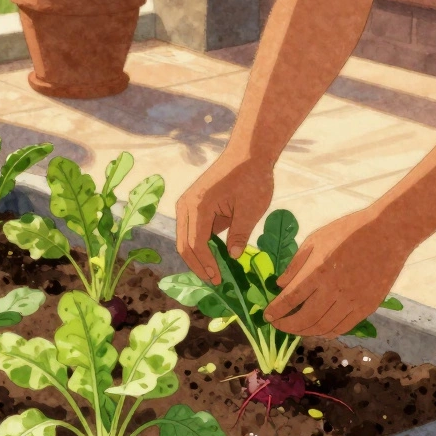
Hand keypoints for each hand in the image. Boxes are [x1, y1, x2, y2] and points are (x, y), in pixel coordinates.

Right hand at [176, 155, 273, 283]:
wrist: (248, 153)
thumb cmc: (252, 178)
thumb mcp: (250, 210)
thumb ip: (239, 235)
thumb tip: (233, 257)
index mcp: (198, 207)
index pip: (196, 245)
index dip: (206, 265)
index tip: (219, 279)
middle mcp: (186, 206)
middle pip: (184, 245)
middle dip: (198, 266)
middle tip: (215, 281)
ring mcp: (187, 204)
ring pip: (185, 239)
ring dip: (197, 257)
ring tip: (214, 273)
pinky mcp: (193, 205)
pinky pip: (192, 231)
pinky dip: (201, 246)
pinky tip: (215, 257)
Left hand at [264, 208, 414, 336]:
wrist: (388, 233)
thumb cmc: (349, 231)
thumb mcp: (315, 239)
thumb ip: (296, 264)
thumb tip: (279, 285)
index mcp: (318, 271)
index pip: (289, 300)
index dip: (275, 311)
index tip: (267, 316)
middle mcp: (334, 290)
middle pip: (304, 319)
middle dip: (287, 326)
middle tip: (278, 325)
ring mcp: (352, 301)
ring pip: (323, 328)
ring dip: (305, 332)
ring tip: (296, 329)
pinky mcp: (367, 307)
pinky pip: (343, 328)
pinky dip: (327, 332)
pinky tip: (319, 329)